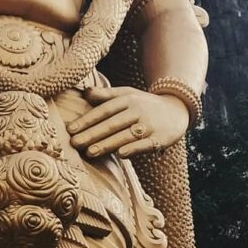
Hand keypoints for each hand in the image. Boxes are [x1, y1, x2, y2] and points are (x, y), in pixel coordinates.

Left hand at [67, 86, 188, 158]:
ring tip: (90, 152)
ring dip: (107, 144)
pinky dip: (134, 149)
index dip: (87, 120)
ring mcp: (149, 125)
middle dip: (92, 134)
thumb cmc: (145, 104)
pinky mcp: (160, 138)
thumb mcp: (127, 94)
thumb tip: (85, 92)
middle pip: (112, 123)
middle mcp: (138, 111)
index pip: (104, 110)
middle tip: (74, 143)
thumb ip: (106, 95)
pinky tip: (121, 154)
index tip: (70, 129)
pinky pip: (145, 144)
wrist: (178, 109)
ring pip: (125, 135)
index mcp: (127, 99)